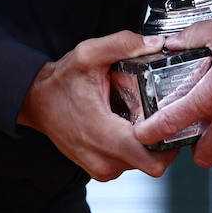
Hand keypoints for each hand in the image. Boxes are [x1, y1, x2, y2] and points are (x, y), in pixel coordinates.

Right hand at [18, 31, 178, 181]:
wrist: (35, 102)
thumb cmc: (60, 82)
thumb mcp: (89, 54)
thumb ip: (123, 44)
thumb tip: (156, 43)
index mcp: (106, 136)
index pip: (154, 159)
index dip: (171, 139)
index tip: (175, 117)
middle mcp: (105, 160)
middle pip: (154, 163)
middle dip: (165, 141)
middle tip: (166, 114)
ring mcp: (102, 169)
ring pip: (143, 164)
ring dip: (149, 143)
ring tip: (146, 116)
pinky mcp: (100, 170)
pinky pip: (129, 164)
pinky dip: (136, 147)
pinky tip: (132, 124)